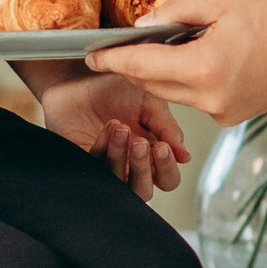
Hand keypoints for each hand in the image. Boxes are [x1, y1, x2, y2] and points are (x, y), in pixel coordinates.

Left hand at [36, 71, 190, 201]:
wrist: (81, 76)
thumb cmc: (115, 88)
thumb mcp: (150, 103)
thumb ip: (168, 129)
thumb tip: (185, 157)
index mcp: (152, 153)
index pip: (167, 178)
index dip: (167, 168)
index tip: (163, 147)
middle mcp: (130, 165)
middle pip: (143, 191)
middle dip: (142, 168)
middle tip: (140, 143)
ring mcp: (106, 167)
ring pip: (119, 186)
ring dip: (121, 158)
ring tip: (120, 129)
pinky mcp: (84, 163)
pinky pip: (96, 170)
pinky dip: (103, 149)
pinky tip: (107, 128)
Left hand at [85, 0, 266, 124]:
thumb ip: (175, 10)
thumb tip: (144, 26)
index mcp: (204, 69)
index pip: (140, 67)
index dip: (111, 60)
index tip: (90, 55)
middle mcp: (211, 100)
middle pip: (154, 85)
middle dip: (140, 63)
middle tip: (136, 39)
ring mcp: (224, 112)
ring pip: (175, 93)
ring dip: (169, 70)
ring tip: (186, 40)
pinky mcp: (234, 115)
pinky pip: (198, 98)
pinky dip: (192, 79)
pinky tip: (209, 55)